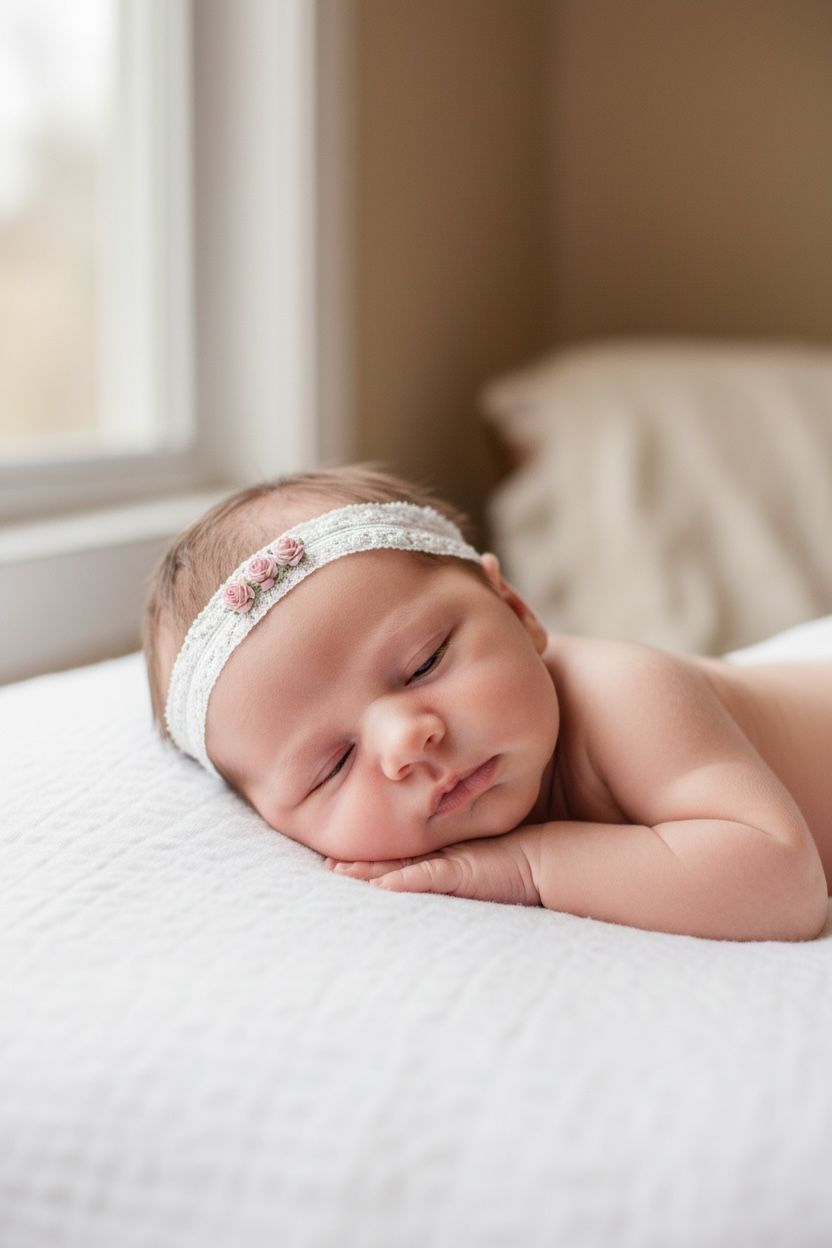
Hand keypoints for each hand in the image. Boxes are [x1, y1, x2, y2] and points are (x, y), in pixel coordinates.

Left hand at [326, 827, 541, 906]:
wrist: (545, 861)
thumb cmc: (515, 865)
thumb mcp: (477, 868)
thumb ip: (454, 871)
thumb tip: (420, 883)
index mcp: (441, 860)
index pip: (397, 862)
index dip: (369, 863)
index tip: (339, 862)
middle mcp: (439, 859)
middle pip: (390, 862)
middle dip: (357, 866)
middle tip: (327, 866)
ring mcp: (448, 864)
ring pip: (398, 868)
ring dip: (367, 872)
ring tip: (338, 872)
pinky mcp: (459, 871)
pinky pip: (425, 878)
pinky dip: (401, 882)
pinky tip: (380, 886)